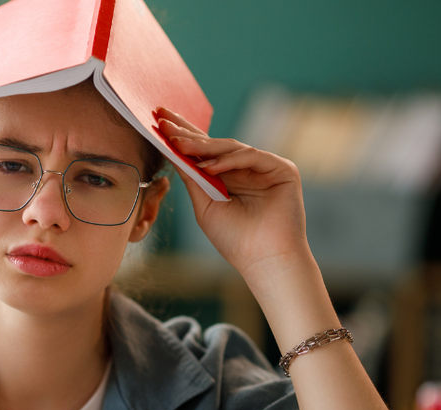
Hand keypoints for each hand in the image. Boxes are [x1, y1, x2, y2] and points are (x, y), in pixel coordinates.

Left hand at [154, 107, 310, 284]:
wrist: (264, 261)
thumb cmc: (235, 239)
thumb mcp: (205, 205)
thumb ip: (193, 179)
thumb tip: (173, 152)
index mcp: (228, 178)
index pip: (203, 152)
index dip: (182, 136)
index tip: (157, 121)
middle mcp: (246, 169)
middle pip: (215, 144)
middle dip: (187, 131)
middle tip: (163, 117)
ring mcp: (264, 167)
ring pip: (231, 147)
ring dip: (203, 145)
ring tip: (178, 143)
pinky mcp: (282, 169)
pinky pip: (251, 156)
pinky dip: (229, 160)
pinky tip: (208, 166)